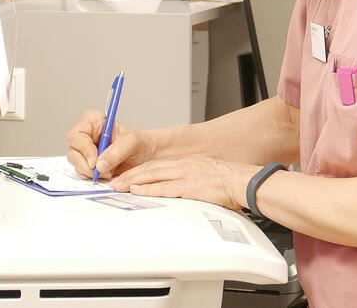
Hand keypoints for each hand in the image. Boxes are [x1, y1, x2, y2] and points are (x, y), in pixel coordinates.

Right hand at [65, 109, 155, 179]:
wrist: (146, 157)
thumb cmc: (139, 144)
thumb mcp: (132, 143)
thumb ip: (117, 152)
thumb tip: (100, 165)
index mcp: (93, 121)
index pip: (76, 134)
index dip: (84, 149)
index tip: (95, 161)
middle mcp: (86, 135)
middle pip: (73, 152)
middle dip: (86, 165)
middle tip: (101, 172)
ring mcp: (85, 151)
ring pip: (76, 164)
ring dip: (91, 172)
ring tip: (109, 172)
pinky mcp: (87, 164)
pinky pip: (82, 172)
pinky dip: (93, 177)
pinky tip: (107, 174)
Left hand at [110, 156, 255, 209]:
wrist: (242, 181)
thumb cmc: (228, 181)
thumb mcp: (204, 174)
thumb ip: (189, 179)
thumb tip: (177, 188)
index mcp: (185, 164)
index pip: (156, 166)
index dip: (138, 172)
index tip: (125, 177)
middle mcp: (182, 167)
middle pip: (149, 169)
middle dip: (130, 176)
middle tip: (114, 182)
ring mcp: (185, 175)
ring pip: (153, 177)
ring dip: (133, 182)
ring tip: (119, 187)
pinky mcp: (190, 187)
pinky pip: (165, 188)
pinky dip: (149, 189)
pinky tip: (138, 191)